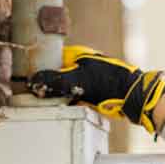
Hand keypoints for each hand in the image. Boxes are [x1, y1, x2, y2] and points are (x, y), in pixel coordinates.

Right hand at [26, 45, 164, 134]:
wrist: (134, 97)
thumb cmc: (109, 83)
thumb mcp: (78, 81)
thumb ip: (54, 80)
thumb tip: (31, 82)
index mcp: (79, 55)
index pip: (51, 58)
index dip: (40, 67)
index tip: (30, 80)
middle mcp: (82, 65)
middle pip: (57, 74)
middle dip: (49, 84)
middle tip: (37, 95)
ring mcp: (88, 80)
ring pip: (65, 88)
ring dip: (58, 96)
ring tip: (48, 103)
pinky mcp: (93, 93)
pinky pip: (74, 98)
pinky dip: (68, 103)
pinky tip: (64, 109)